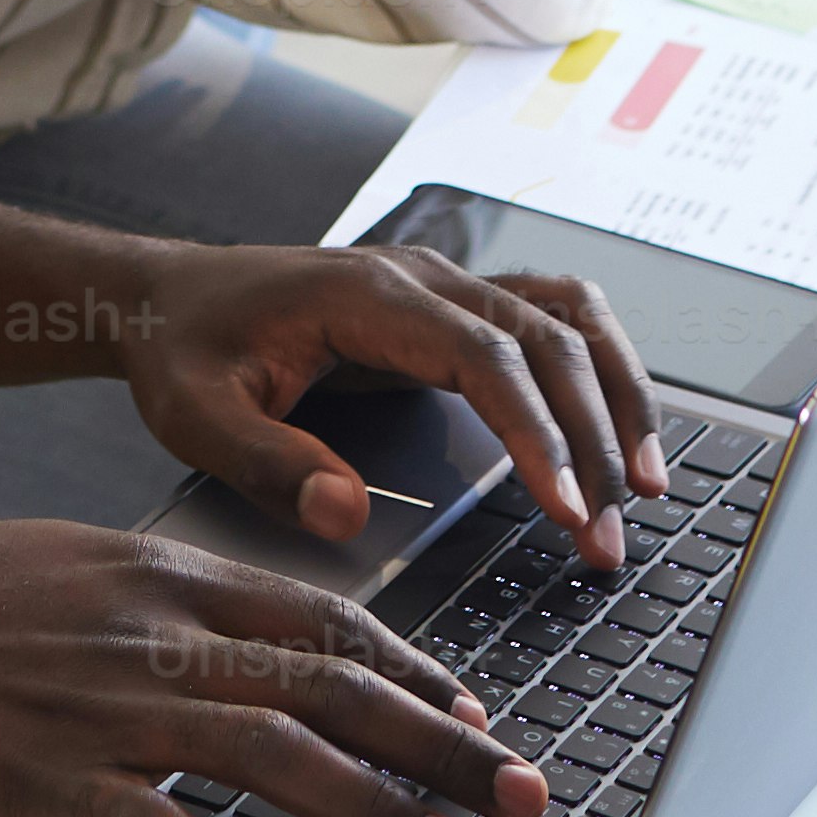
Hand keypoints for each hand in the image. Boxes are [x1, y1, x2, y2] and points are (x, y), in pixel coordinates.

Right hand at [0, 522, 546, 816]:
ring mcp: (106, 712)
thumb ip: (160, 602)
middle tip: (516, 789)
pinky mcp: (54, 786)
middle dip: (440, 743)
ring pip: (275, 757)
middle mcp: (152, 636)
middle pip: (330, 689)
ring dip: (374, 809)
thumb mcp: (66, 564)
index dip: (414, 667)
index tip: (473, 707)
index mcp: (158, 574)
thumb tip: (243, 641)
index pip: (322, 620)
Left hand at [121, 237, 659, 569]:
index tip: (568, 509)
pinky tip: (620, 429)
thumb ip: (265, 463)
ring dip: (618, 395)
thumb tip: (346, 513)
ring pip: (568, 320)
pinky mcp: (452, 308)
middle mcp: (424, 278)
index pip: (485, 358)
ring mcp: (445, 285)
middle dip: (594, 439)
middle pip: (547, 341)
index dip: (537, 432)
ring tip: (648, 485)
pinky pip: (551, 320)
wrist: (168, 297)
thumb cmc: (184, 352)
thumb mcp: (194, 416)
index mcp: (369, 298)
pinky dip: (599, 368)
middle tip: (608, 538)